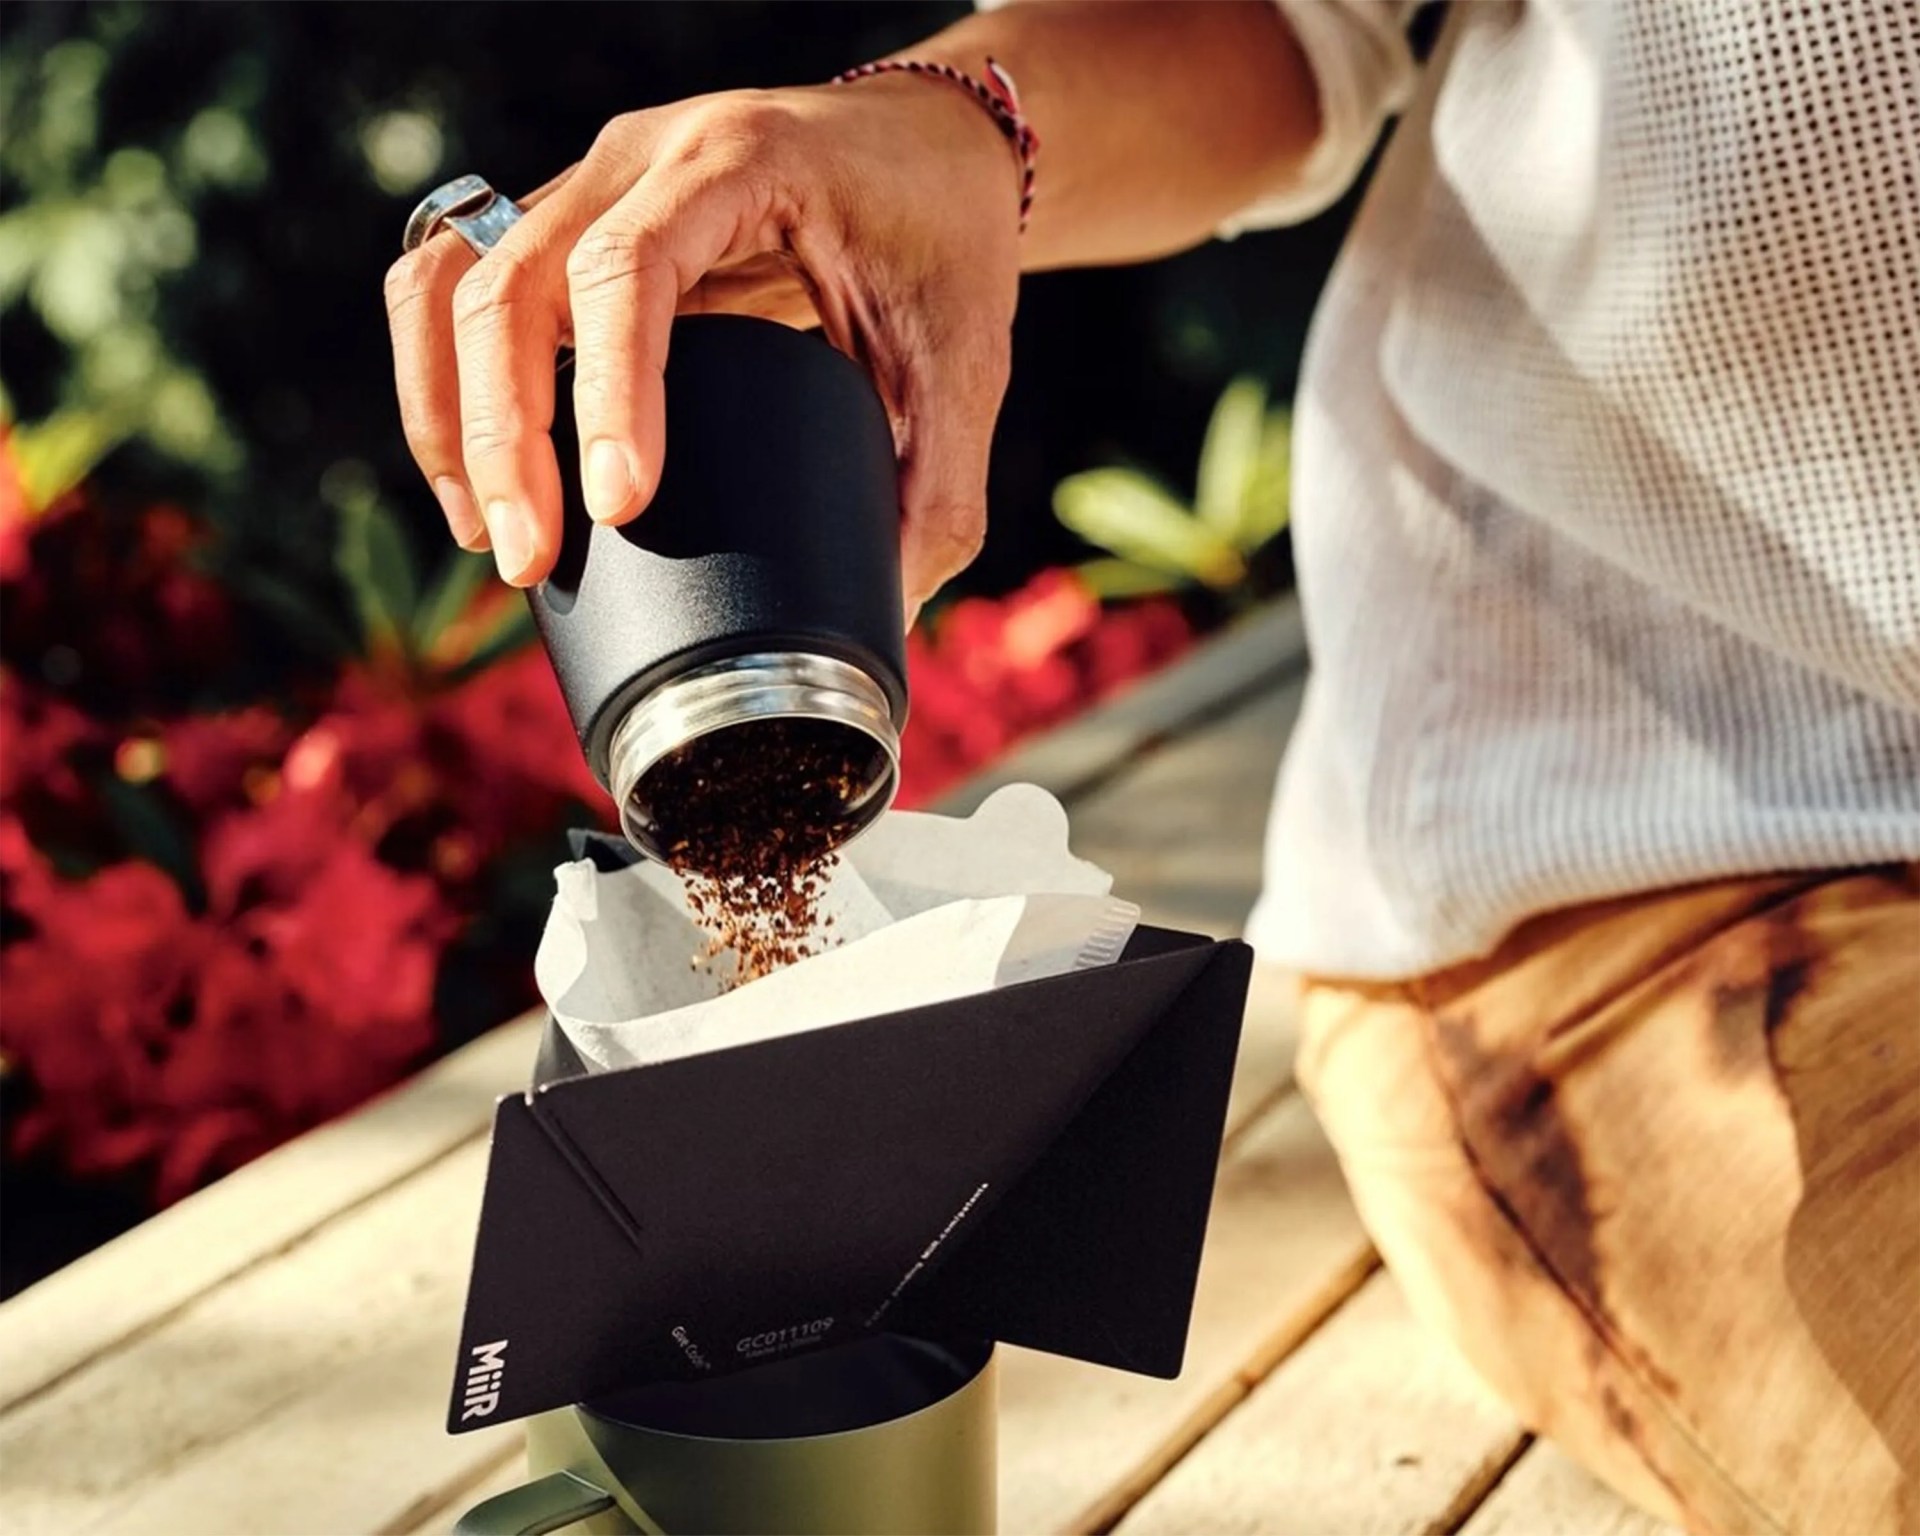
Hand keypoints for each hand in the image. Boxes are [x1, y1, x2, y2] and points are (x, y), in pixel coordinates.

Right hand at [384, 79, 1021, 616]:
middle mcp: (642, 157)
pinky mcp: (567, 225)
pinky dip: (443, 384)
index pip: (632, 269)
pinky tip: (472, 480)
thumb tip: (883, 615)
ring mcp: (590, 183)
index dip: (609, 393)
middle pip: (512, 279)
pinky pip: (457, 286)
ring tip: (488, 534)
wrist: (928, 145)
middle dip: (503, 436)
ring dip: (447, 412)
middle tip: (529, 562)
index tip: (618, 508)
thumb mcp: (966, 358)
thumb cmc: (944, 236)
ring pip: (454, 278)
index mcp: (740, 161)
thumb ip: (937, 487)